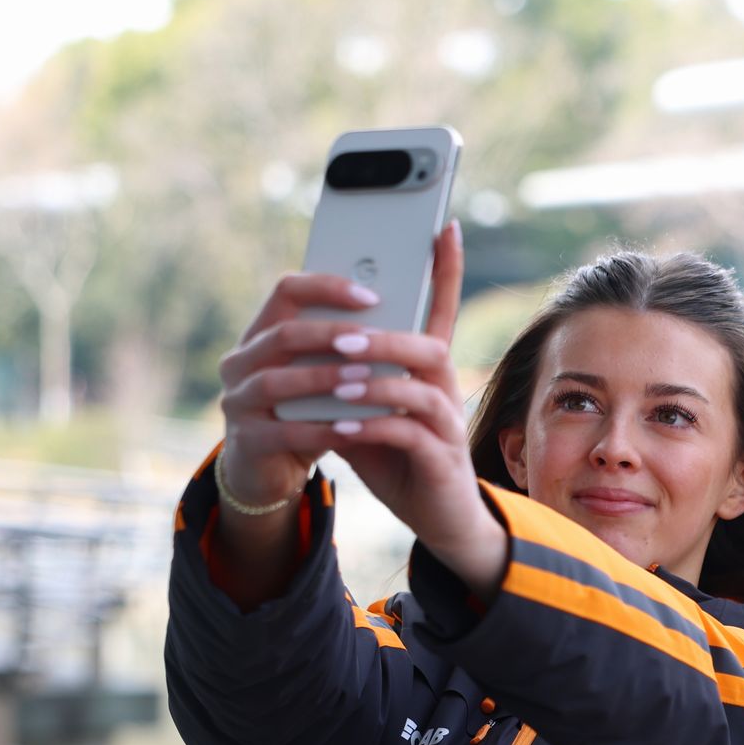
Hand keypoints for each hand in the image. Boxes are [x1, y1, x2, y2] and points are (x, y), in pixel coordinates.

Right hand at [217, 272, 390, 512]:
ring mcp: (237, 401)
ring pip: (274, 381)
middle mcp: (240, 362)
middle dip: (329, 334)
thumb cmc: (307, 412)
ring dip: (322, 378)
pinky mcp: (245, 441)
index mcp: (261, 335)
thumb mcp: (322, 375)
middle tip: (373, 338)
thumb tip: (405, 323)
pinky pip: (283, 431)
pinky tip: (352, 428)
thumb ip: (347, 350)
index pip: (286, 291)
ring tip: (365, 378)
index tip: (372, 296)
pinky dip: (319, 429)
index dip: (327, 287)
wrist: (270, 470)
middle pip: (281, 334)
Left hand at [315, 222, 508, 599]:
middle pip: (429, 345)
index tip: (442, 226)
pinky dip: (372, 428)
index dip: (445, 268)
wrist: (439, 518)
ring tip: (338, 382)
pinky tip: (340, 429)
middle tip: (343, 338)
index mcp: (425, 372)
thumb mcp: (362, 413)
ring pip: (421, 386)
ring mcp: (446, 425)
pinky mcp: (441, 459)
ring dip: (376, 381)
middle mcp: (444, 390)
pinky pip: (409, 434)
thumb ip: (339, 382)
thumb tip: (297, 351)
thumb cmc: (400, 460)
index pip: (442, 310)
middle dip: (385, 337)